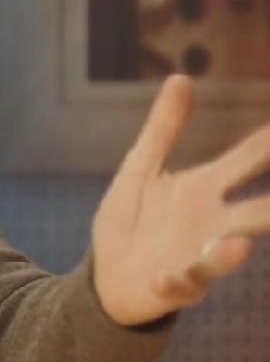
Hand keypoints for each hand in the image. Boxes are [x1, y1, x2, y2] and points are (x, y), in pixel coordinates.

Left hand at [92, 74, 263, 325]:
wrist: (106, 275)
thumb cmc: (130, 220)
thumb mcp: (140, 167)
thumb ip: (163, 128)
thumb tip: (181, 77)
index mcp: (206, 188)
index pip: (249, 159)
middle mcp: (213, 223)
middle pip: (260, 209)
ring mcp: (196, 255)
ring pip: (225, 254)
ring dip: (232, 252)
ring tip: (242, 244)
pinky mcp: (171, 284)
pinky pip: (178, 284)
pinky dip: (174, 281)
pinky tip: (164, 277)